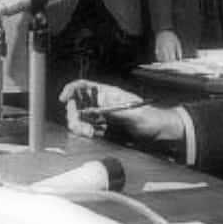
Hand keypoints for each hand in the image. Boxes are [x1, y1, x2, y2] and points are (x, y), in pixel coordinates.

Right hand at [58, 80, 183, 142]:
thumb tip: (99, 100)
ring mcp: (102, 116)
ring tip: (91, 134)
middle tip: (84, 129)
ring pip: (81, 118)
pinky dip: (86, 134)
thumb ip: (115, 107)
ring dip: (80, 127)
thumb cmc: (150, 117)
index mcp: (108, 94)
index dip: (71, 90)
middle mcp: (102, 104)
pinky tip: (95, 137)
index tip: (64, 99)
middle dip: (75, 116)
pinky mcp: (104, 129)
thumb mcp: (133, 112)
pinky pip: (88, 130)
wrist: (158, 132)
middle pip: (78, 105)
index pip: (84, 86)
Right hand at [155, 30, 182, 61]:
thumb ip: (179, 51)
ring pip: (161, 59)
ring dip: (164, 61)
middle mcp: (164, 48)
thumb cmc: (172, 37)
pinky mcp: (156, 48)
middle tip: (172, 63)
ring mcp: (159, 49)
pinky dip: (160, 59)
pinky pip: (157, 56)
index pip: (172, 58)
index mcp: (171, 47)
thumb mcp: (178, 42)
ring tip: (168, 61)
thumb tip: (180, 59)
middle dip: (169, 63)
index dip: (174, 62)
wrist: (163, 31)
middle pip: (166, 59)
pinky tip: (163, 59)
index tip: (175, 63)